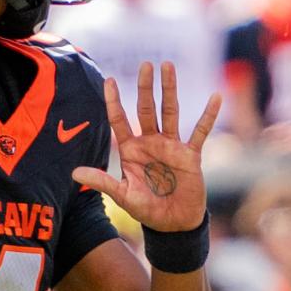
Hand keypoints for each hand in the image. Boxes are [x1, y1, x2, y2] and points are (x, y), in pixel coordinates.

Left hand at [73, 63, 219, 232]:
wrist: (173, 225)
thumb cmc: (147, 209)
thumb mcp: (122, 196)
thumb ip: (102, 182)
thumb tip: (74, 173)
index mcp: (131, 150)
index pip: (120, 120)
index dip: (114, 101)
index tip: (108, 80)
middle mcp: (150, 142)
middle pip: (146, 109)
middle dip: (145, 87)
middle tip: (146, 64)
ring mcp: (171, 146)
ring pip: (170, 112)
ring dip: (169, 89)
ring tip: (168, 66)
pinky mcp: (190, 155)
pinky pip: (200, 132)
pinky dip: (208, 116)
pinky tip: (215, 97)